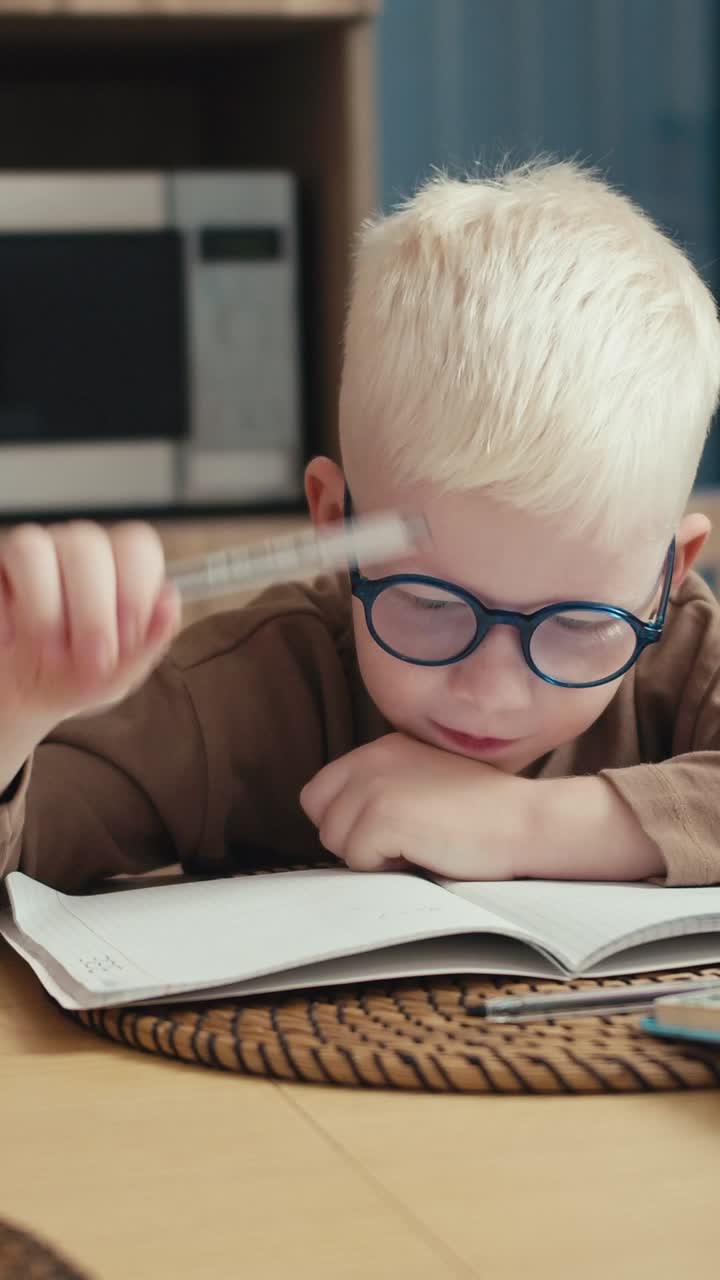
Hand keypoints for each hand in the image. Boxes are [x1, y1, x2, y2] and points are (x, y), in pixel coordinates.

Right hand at [0, 520, 180, 752]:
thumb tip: (169, 604)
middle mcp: (75, 550)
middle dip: (92, 613)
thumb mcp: (120, 672)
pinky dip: (5, 617)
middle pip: (86, 545)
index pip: (136, 544)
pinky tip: (12, 643)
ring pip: (33, 549)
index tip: (129, 636)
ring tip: (48, 653)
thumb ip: (150, 641)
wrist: (23, 696)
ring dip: (44, 613)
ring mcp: (30, 554)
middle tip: (92, 661)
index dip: (135, 590)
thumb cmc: (77, 675)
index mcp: (119, 567)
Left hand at [300, 732, 529, 878]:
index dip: (344, 820)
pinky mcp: (382, 817)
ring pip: (335, 839)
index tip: (383, 832)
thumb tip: (343, 824)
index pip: (320, 790)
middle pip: (320, 814)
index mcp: (381, 748)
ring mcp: (374, 787)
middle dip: (350, 838)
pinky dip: (386, 868)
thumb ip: (385, 787)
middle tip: (398, 843)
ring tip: (416, 845)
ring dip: (369, 855)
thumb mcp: (425, 780)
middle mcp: (371, 759)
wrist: (524, 821)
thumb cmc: (482, 812)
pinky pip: (357, 860)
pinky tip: (423, 853)